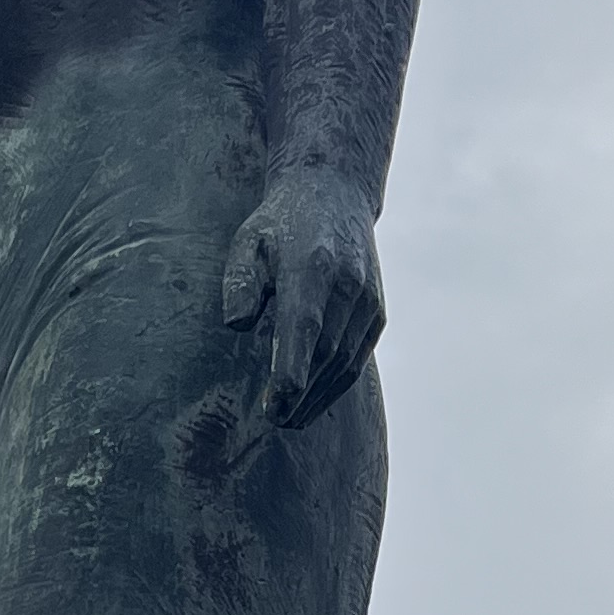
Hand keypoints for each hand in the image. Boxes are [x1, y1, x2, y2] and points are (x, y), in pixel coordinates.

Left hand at [219, 165, 385, 425]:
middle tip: (274, 420)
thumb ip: (240, 282)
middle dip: (301, 394)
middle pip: (325, 352)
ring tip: (291, 420)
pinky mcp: (376, 312)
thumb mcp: (248, 240)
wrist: (336, 194)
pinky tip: (313, 401)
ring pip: (345, 361)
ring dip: (318, 397)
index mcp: (311, 265)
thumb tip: (237, 325)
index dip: (291, 372)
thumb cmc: (281, 223)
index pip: (303, 327)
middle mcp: (347, 284)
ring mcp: (367, 299)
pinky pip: (357, 358)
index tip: (274, 405)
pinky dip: (336, 384)